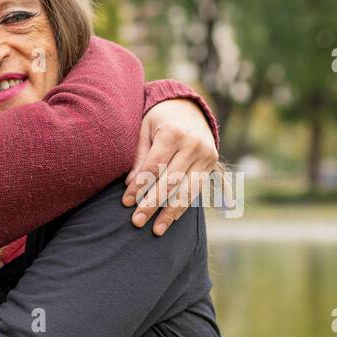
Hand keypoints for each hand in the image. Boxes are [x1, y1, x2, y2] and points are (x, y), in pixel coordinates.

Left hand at [123, 98, 218, 234]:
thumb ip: (139, 156)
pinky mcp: (211, 163)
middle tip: (136, 221)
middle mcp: (192, 144)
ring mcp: (205, 154)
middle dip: (152, 204)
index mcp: (173, 133)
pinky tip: (170, 219)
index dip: (139, 186)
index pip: (153, 166)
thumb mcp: (145, 129)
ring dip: (169, 213)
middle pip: (170, 181)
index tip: (126, 202)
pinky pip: (196, 190)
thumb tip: (130, 185)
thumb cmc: (160, 119)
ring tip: (155, 230)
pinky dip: (182, 206)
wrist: (189, 106)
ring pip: (186, 190)